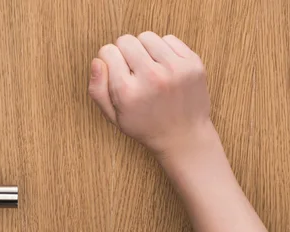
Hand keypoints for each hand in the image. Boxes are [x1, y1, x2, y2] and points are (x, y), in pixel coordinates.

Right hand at [88, 32, 216, 161]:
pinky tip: (164, 68)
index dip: (109, 60)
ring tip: (148, 68)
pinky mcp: (192, 63)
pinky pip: (169, 39)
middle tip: (132, 71)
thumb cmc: (146, 127)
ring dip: (144, 49)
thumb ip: (97, 89)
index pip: (107, 52)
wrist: (184, 137)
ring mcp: (175, 69)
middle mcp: (151, 78)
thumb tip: (97, 60)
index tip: (116, 72)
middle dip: (124, 53)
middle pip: (125, 40)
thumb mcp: (114, 117)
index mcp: (128, 92)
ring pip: (147, 37)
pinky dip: (163, 50)